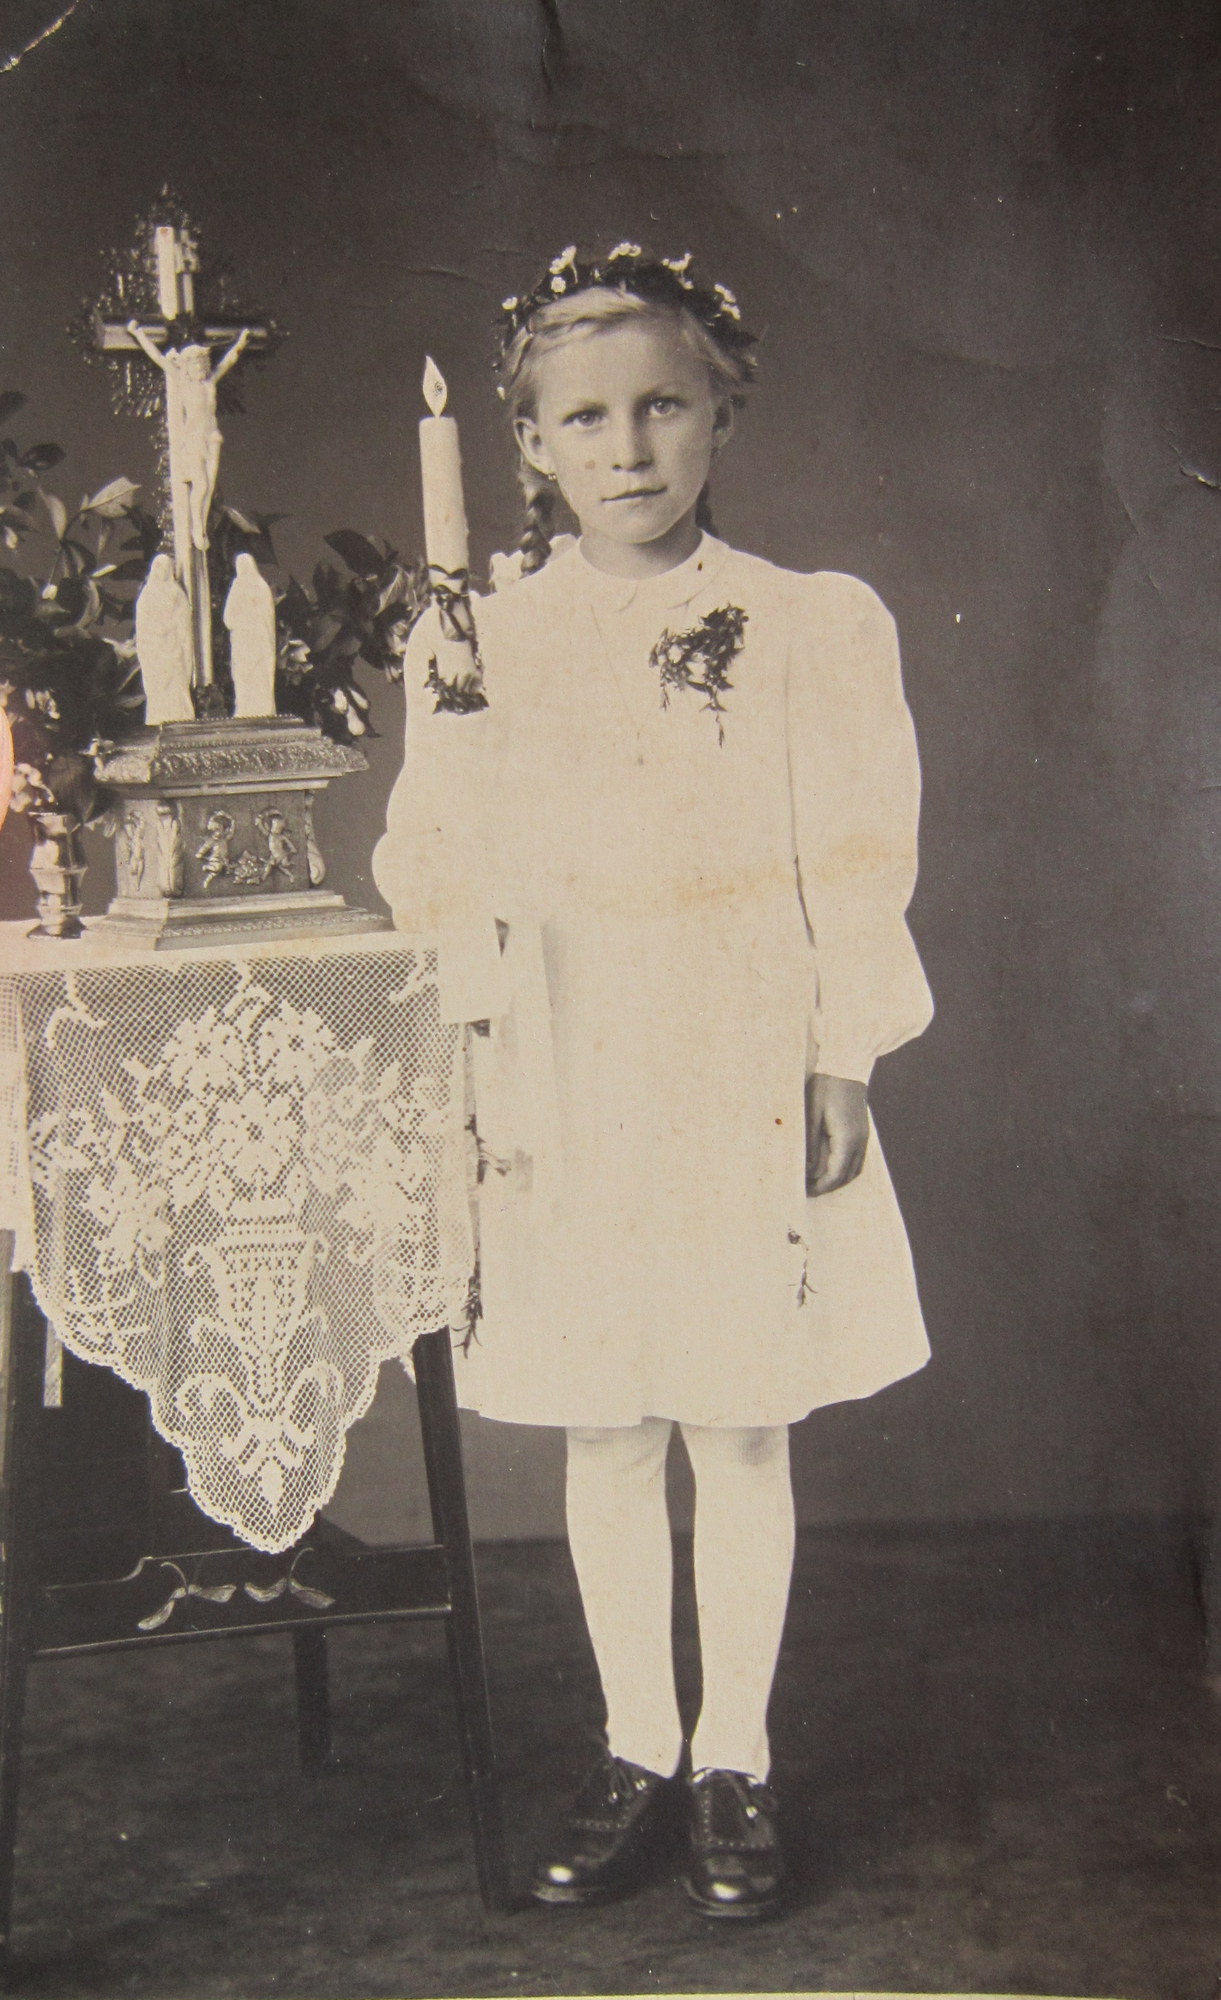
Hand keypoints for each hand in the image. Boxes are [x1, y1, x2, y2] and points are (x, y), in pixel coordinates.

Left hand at [806, 1073, 869, 1195]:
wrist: (845, 1067)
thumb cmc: (825, 1087)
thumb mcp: (812, 1114)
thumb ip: (810, 1143)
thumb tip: (808, 1169)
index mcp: (847, 1138)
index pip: (836, 1174)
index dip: (822, 1186)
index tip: (806, 1191)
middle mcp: (859, 1141)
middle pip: (847, 1176)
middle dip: (828, 1186)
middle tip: (808, 1189)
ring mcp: (863, 1137)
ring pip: (854, 1169)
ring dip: (837, 1179)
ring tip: (817, 1181)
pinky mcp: (862, 1132)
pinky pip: (856, 1159)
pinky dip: (844, 1169)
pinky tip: (829, 1167)